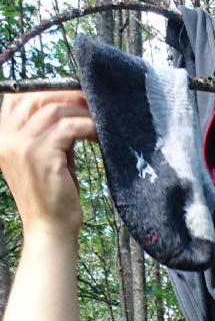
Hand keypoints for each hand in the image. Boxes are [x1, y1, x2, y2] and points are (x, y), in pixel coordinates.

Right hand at [0, 91, 96, 242]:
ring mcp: (21, 145)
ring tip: (99, 119)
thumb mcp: (44, 157)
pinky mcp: (40, 155)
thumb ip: (49, 132)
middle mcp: (6, 138)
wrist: (49, 230)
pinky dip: (87, 126)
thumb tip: (72, 107)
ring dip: (80, 112)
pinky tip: (99, 134)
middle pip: (36, 98)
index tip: (72, 95)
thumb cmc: (51, 196)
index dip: (47, 91)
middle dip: (67, 96)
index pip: (19, 98)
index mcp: (2, 136)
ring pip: (54, 110)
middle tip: (92, 103)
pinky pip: (68, 128)